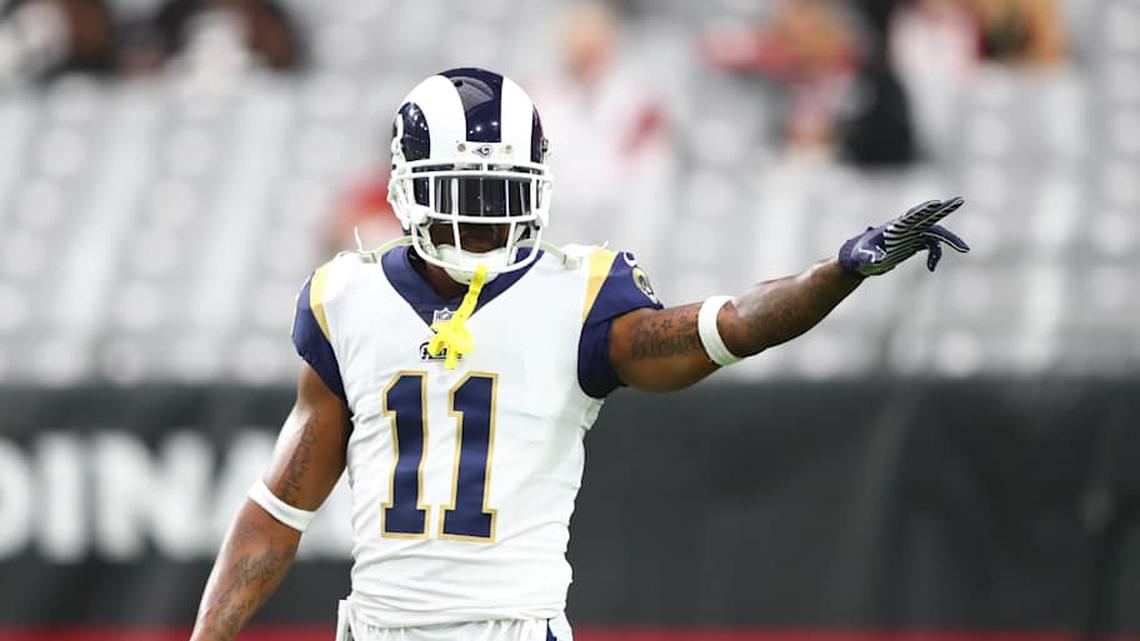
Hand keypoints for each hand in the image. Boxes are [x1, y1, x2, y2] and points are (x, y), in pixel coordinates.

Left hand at [838, 197, 969, 276]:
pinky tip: (931, 268)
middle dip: (944, 210)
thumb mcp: (863, 259)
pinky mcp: (914, 242)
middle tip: (960, 200)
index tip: (936, 203)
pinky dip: (935, 255)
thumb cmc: (860, 257)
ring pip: (935, 232)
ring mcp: (911, 234)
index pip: (911, 216)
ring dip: (949, 240)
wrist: (861, 260)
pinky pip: (932, 245)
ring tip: (965, 249)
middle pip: (928, 217)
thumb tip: (876, 260)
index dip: (924, 210)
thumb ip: (870, 258)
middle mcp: (905, 228)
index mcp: (894, 228)